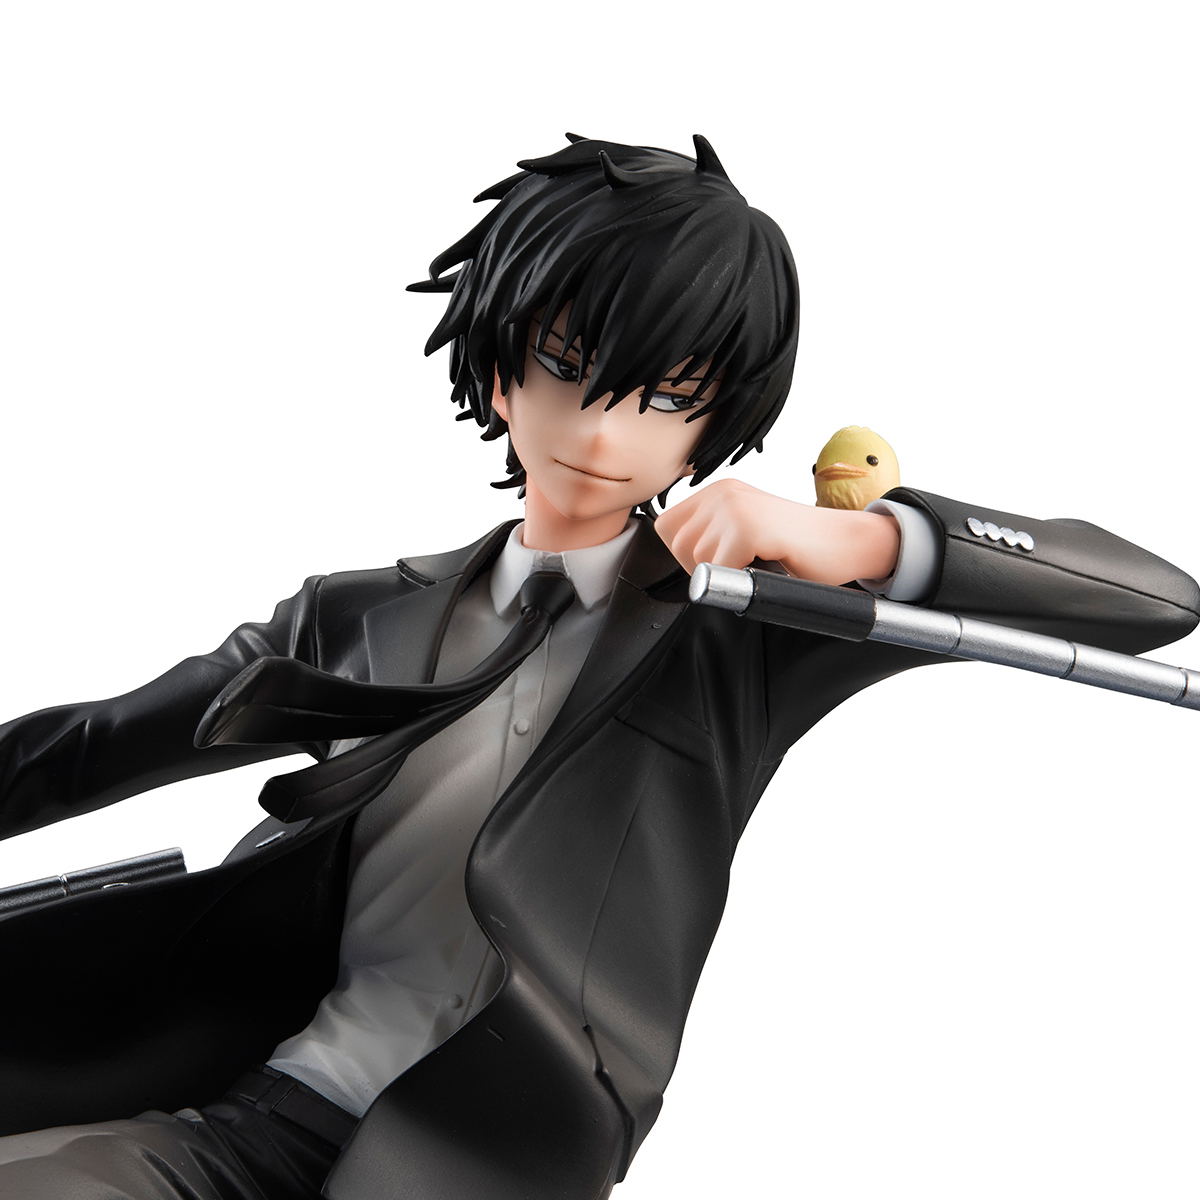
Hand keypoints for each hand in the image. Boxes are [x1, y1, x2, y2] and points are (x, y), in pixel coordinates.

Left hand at [654, 479, 900, 584]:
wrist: (848, 542)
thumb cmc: (799, 547)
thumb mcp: (744, 531)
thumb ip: (712, 536)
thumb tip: (681, 559)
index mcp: (717, 491)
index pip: (666, 528)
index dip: (686, 554)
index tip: (721, 560)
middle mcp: (722, 493)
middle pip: (678, 546)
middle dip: (704, 568)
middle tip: (742, 567)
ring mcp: (735, 507)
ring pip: (698, 561)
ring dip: (728, 575)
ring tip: (760, 563)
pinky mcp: (749, 528)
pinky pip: (722, 571)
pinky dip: (743, 580)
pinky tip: (769, 565)